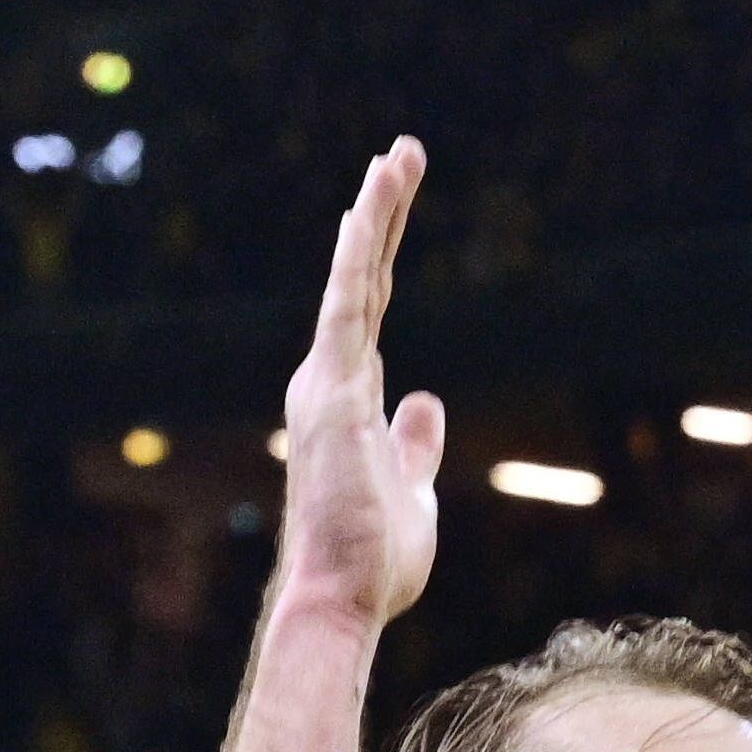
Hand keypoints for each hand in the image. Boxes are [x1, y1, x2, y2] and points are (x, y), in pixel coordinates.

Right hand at [274, 139, 443, 630]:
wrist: (344, 598)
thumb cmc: (373, 556)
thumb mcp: (413, 487)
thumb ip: (414, 441)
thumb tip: (423, 400)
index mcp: (349, 398)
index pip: (371, 308)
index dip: (380, 256)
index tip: (387, 209)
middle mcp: (330, 381)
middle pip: (364, 281)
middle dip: (381, 215)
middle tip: (402, 153)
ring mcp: (328, 385)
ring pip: (355, 283)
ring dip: (374, 218)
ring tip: (394, 159)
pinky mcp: (335, 398)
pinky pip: (349, 315)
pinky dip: (357, 264)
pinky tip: (366, 218)